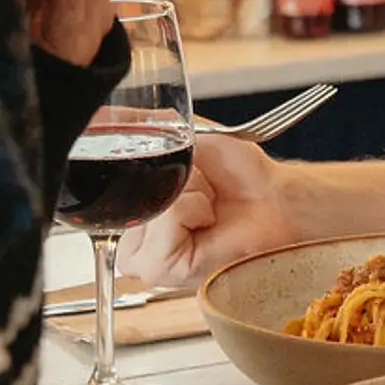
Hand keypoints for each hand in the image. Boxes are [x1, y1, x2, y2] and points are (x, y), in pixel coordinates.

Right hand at [116, 129, 301, 286]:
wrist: (274, 199)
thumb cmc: (238, 177)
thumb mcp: (186, 140)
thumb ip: (146, 130)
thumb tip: (111, 115)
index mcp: (130, 211)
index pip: (112, 181)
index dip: (143, 165)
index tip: (182, 170)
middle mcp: (131, 239)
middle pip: (129, 192)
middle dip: (171, 179)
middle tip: (201, 192)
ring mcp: (142, 259)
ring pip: (149, 202)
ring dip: (187, 192)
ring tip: (206, 206)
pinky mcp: (161, 269)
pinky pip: (169, 215)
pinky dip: (194, 206)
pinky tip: (207, 218)